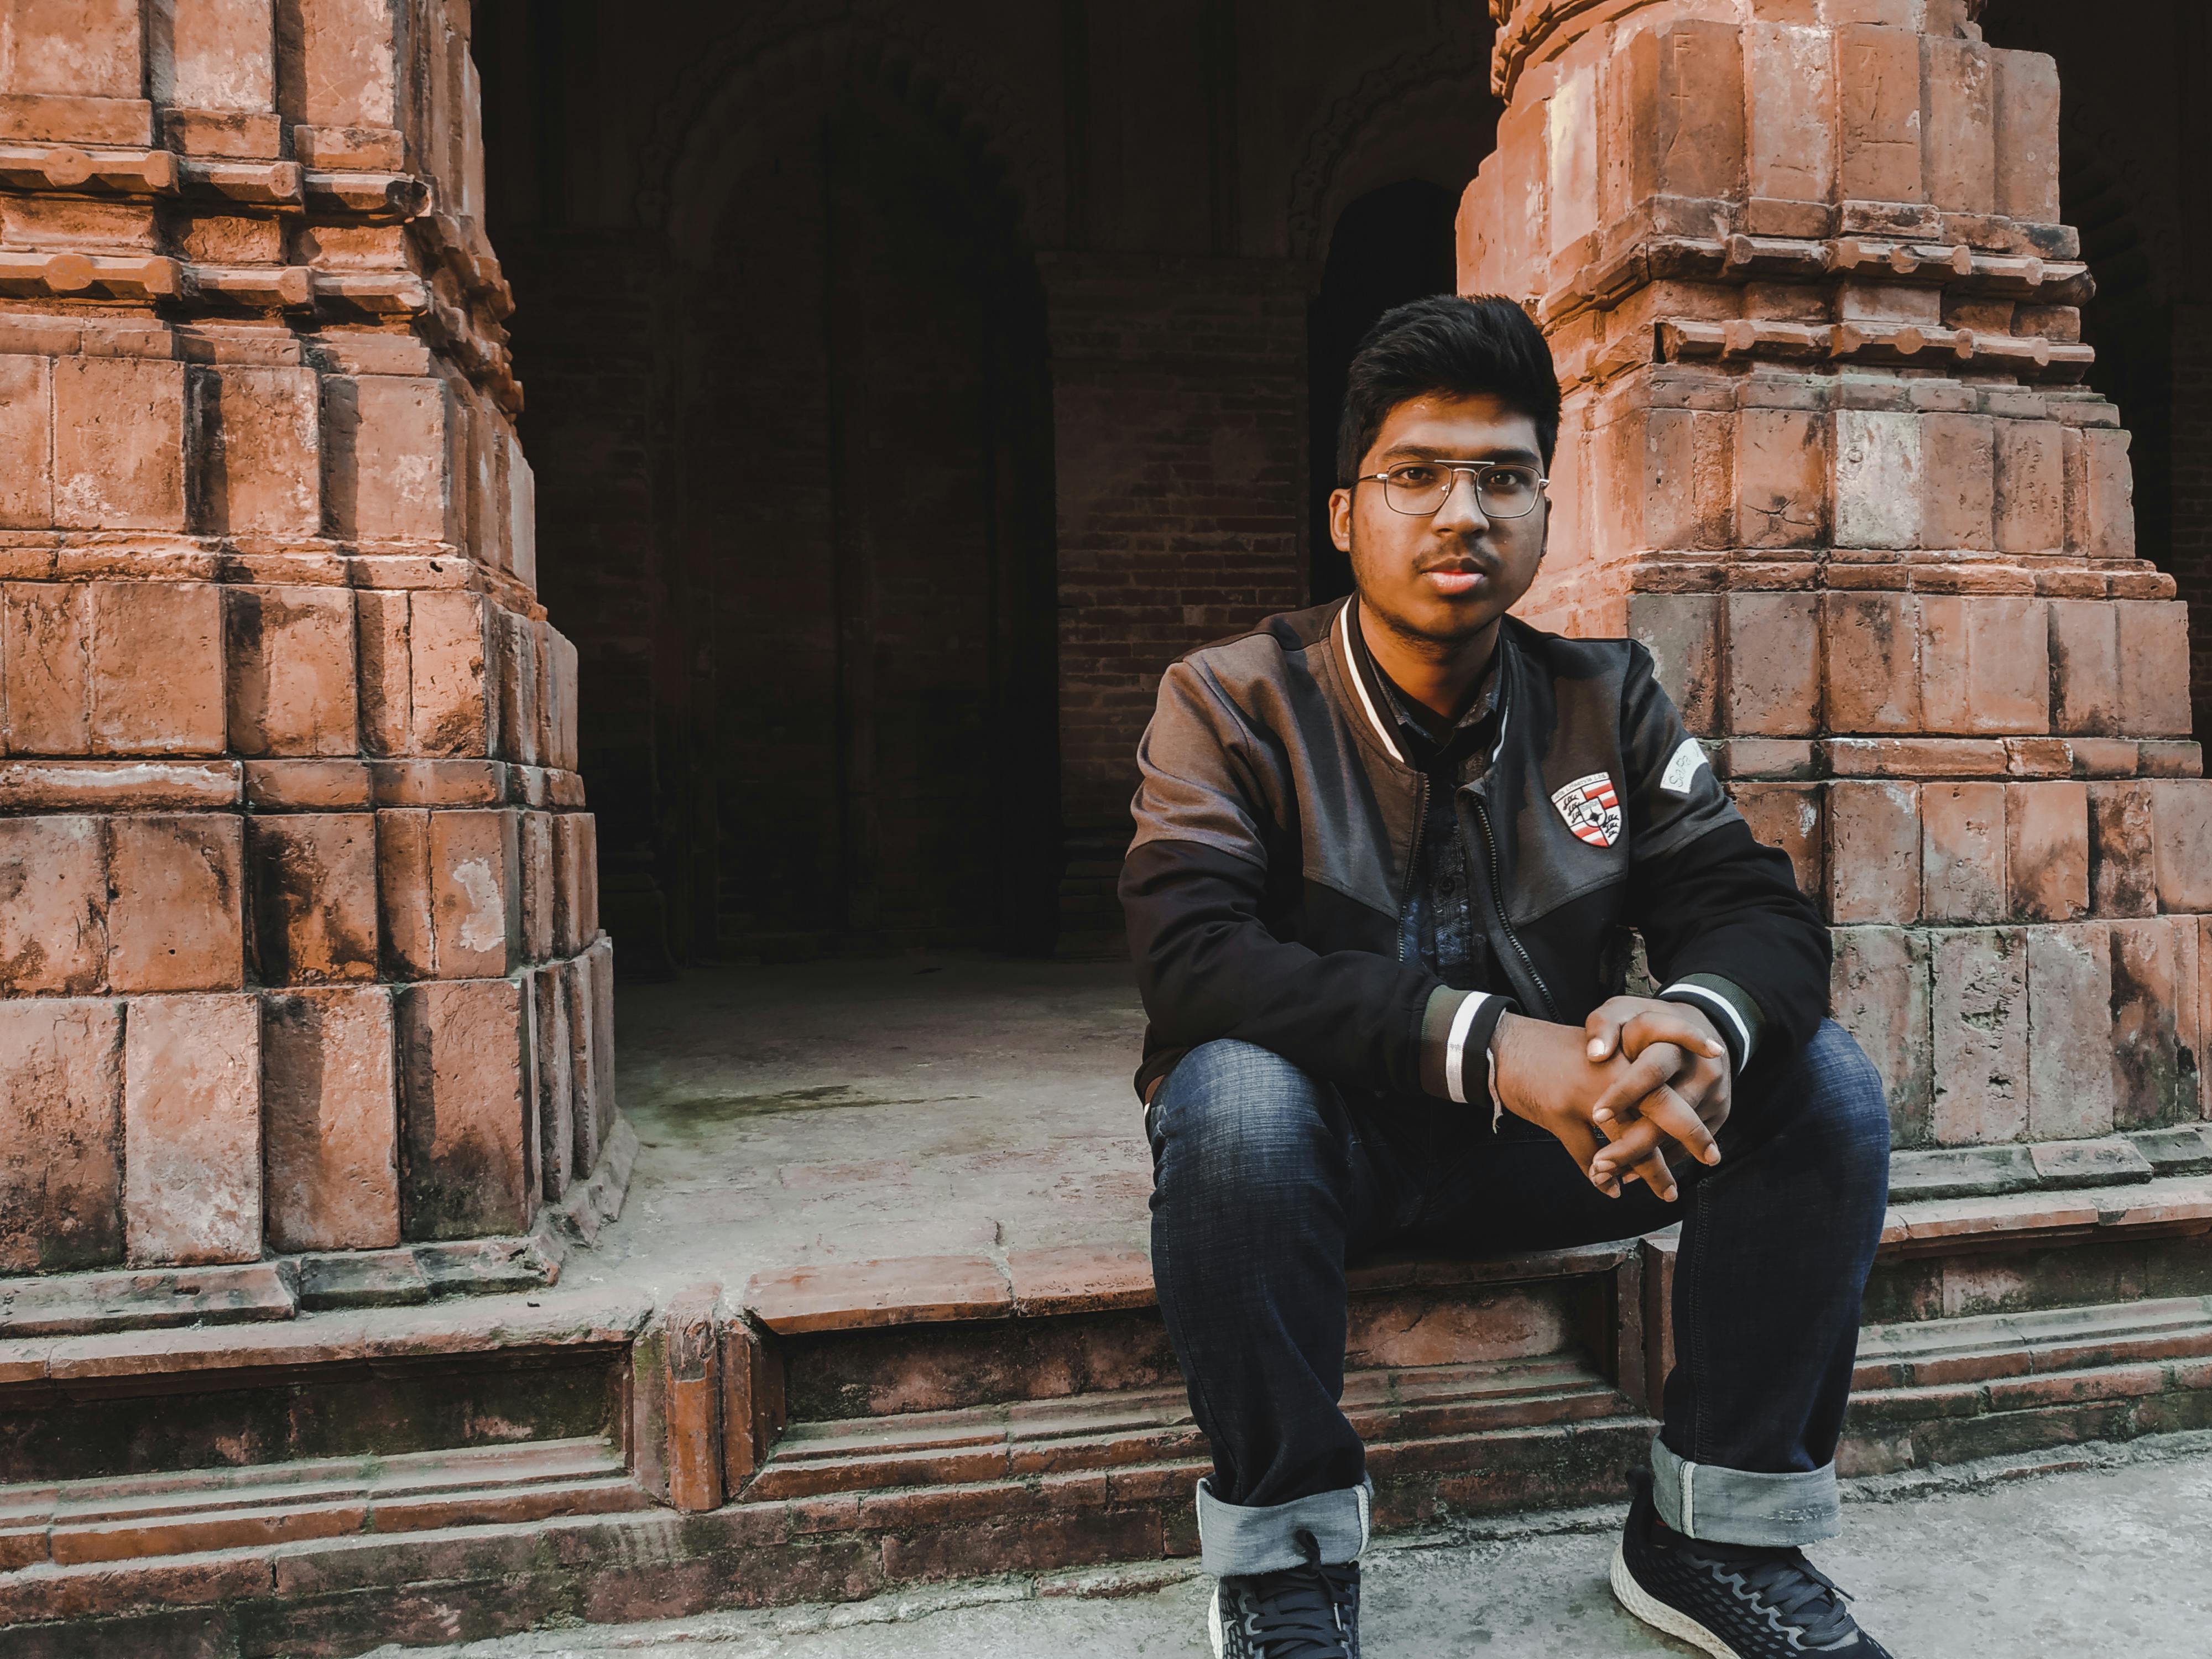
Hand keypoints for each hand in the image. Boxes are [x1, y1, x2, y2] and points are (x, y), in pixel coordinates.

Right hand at [1490, 1011, 1693, 1201]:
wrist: (1502, 1047)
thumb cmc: (1551, 1051)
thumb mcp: (1595, 1053)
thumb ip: (1626, 1075)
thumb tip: (1657, 1105)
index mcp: (1621, 1050)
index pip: (1669, 1064)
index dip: (1694, 1073)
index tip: (1718, 1087)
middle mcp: (1608, 1070)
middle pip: (1660, 1104)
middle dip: (1690, 1134)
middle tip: (1712, 1157)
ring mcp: (1585, 1093)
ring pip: (1629, 1138)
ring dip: (1651, 1170)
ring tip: (1669, 1192)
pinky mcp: (1560, 1113)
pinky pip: (1589, 1155)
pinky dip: (1602, 1177)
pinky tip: (1612, 1189)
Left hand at [1581, 996, 1732, 1198]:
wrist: (1701, 1026)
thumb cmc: (1645, 1024)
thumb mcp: (1623, 1011)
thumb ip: (1604, 1026)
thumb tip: (1595, 1053)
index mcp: (1676, 1044)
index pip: (1651, 1072)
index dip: (1625, 1094)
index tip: (1596, 1116)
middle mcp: (1702, 1071)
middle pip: (1669, 1116)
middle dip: (1633, 1144)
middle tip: (1599, 1165)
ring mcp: (1714, 1095)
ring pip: (1678, 1138)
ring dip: (1642, 1161)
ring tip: (1604, 1175)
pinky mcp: (1719, 1114)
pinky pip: (1690, 1146)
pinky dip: (1660, 1162)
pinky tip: (1628, 1174)